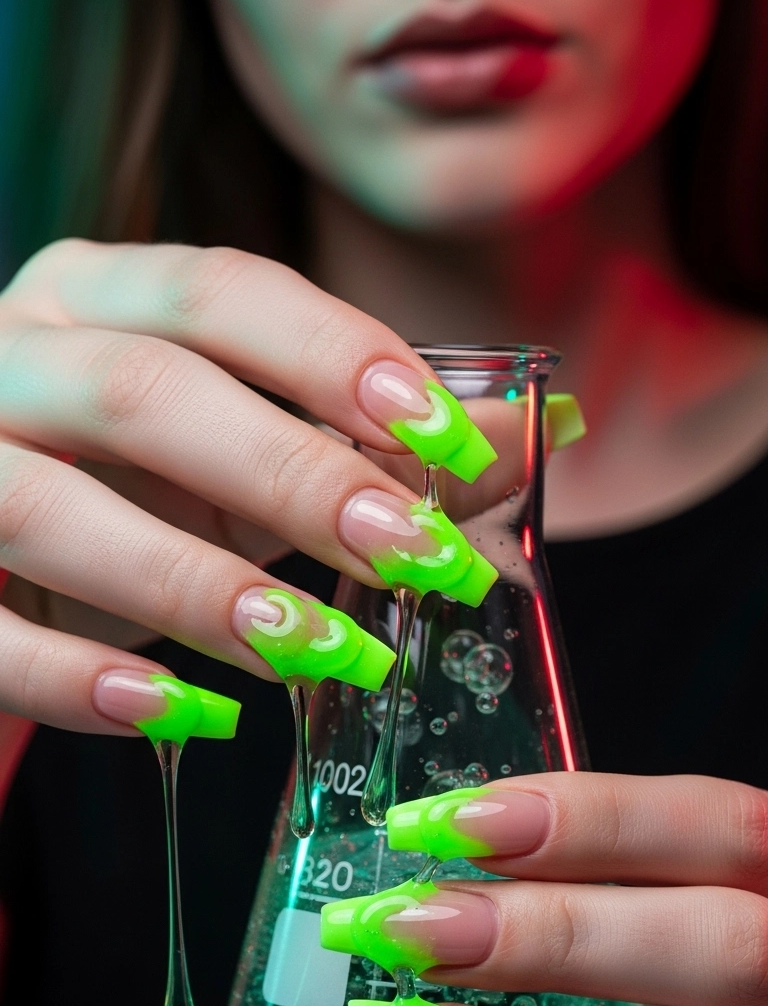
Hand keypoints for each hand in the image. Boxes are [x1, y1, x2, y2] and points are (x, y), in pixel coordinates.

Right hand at [0, 239, 518, 734]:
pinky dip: (76, 678)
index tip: (451, 440)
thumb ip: (366, 440)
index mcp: (95, 297)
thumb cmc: (125, 490)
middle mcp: (9, 356)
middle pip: (146, 393)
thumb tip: (538, 426)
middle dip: (295, 475)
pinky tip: (177, 713)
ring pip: (49, 508)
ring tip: (319, 653)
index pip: (222, 292)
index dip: (339, 357)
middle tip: (418, 558)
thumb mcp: (241, 457)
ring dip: (197, 586)